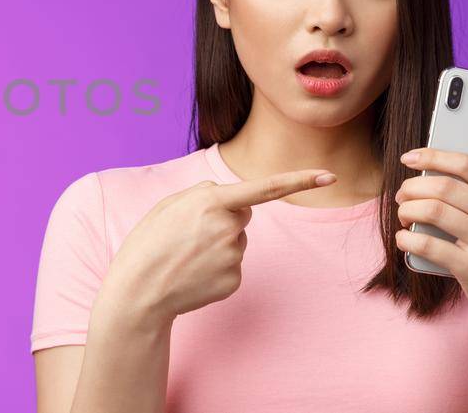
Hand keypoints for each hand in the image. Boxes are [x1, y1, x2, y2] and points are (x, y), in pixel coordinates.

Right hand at [103, 168, 337, 323]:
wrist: (139, 292)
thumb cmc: (148, 244)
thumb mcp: (166, 206)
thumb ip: (201, 193)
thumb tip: (233, 200)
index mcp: (210, 202)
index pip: (265, 188)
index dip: (300, 181)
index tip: (329, 176)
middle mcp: (228, 228)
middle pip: (242, 215)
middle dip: (223, 220)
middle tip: (189, 235)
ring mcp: (233, 257)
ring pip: (237, 242)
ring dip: (217, 245)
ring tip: (186, 257)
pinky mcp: (234, 280)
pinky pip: (233, 266)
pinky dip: (217, 269)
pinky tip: (194, 274)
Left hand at [394, 127, 467, 333]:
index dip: (433, 156)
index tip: (409, 157)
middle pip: (445, 187)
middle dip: (413, 186)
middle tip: (401, 193)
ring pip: (433, 211)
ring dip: (407, 209)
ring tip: (403, 214)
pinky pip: (427, 244)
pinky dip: (407, 238)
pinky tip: (404, 238)